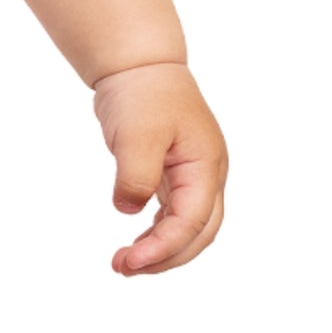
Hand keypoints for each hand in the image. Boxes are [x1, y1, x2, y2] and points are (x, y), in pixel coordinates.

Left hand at [91, 61, 227, 275]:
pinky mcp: (175, 174)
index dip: (164, 247)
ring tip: (124, 263)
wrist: (140, 64)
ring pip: (187, 227)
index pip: (192, 221)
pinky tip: (136, 243)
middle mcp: (207, 175)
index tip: (131, 260)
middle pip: (198, 233)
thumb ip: (136, 175)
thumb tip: (129, 209)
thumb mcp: (137, 134)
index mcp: (206, 166)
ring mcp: (193, 175)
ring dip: (160, 249)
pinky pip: (173, 214)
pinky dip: (157, 232)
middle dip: (165, 257)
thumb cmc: (144, 93)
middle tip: (125, 269)